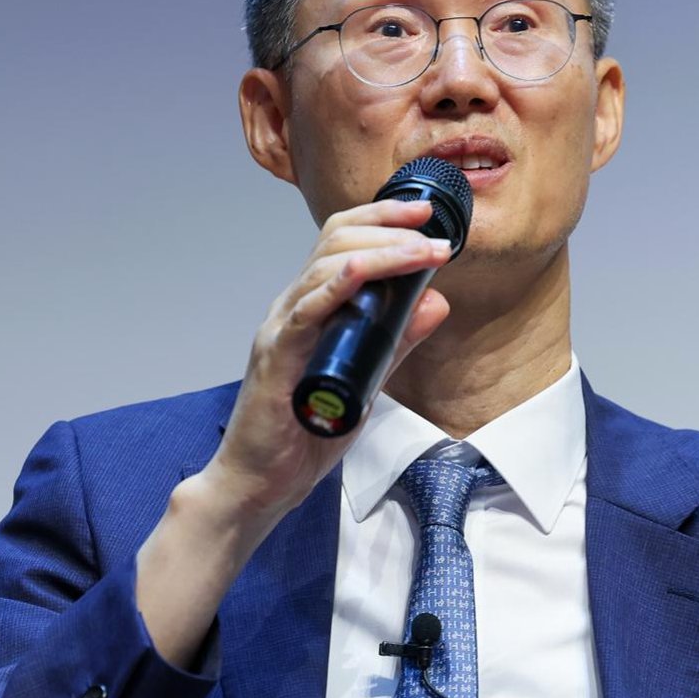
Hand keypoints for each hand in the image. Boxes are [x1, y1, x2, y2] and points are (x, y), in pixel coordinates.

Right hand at [136, 198, 451, 665]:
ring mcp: (281, 328)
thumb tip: (436, 303)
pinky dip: (335, 284)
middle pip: (335, 239)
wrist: (262, 482)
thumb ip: (397, 342)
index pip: (343, 242)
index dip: (383, 219)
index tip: (425, 215)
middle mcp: (293, 307)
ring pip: (324, 265)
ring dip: (380, 252)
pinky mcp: (276, 355)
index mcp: (312, 307)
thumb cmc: (304, 433)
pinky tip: (362, 270)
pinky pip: (305, 309)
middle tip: (431, 231)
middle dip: (388, 225)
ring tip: (421, 251)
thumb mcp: (367, 379)